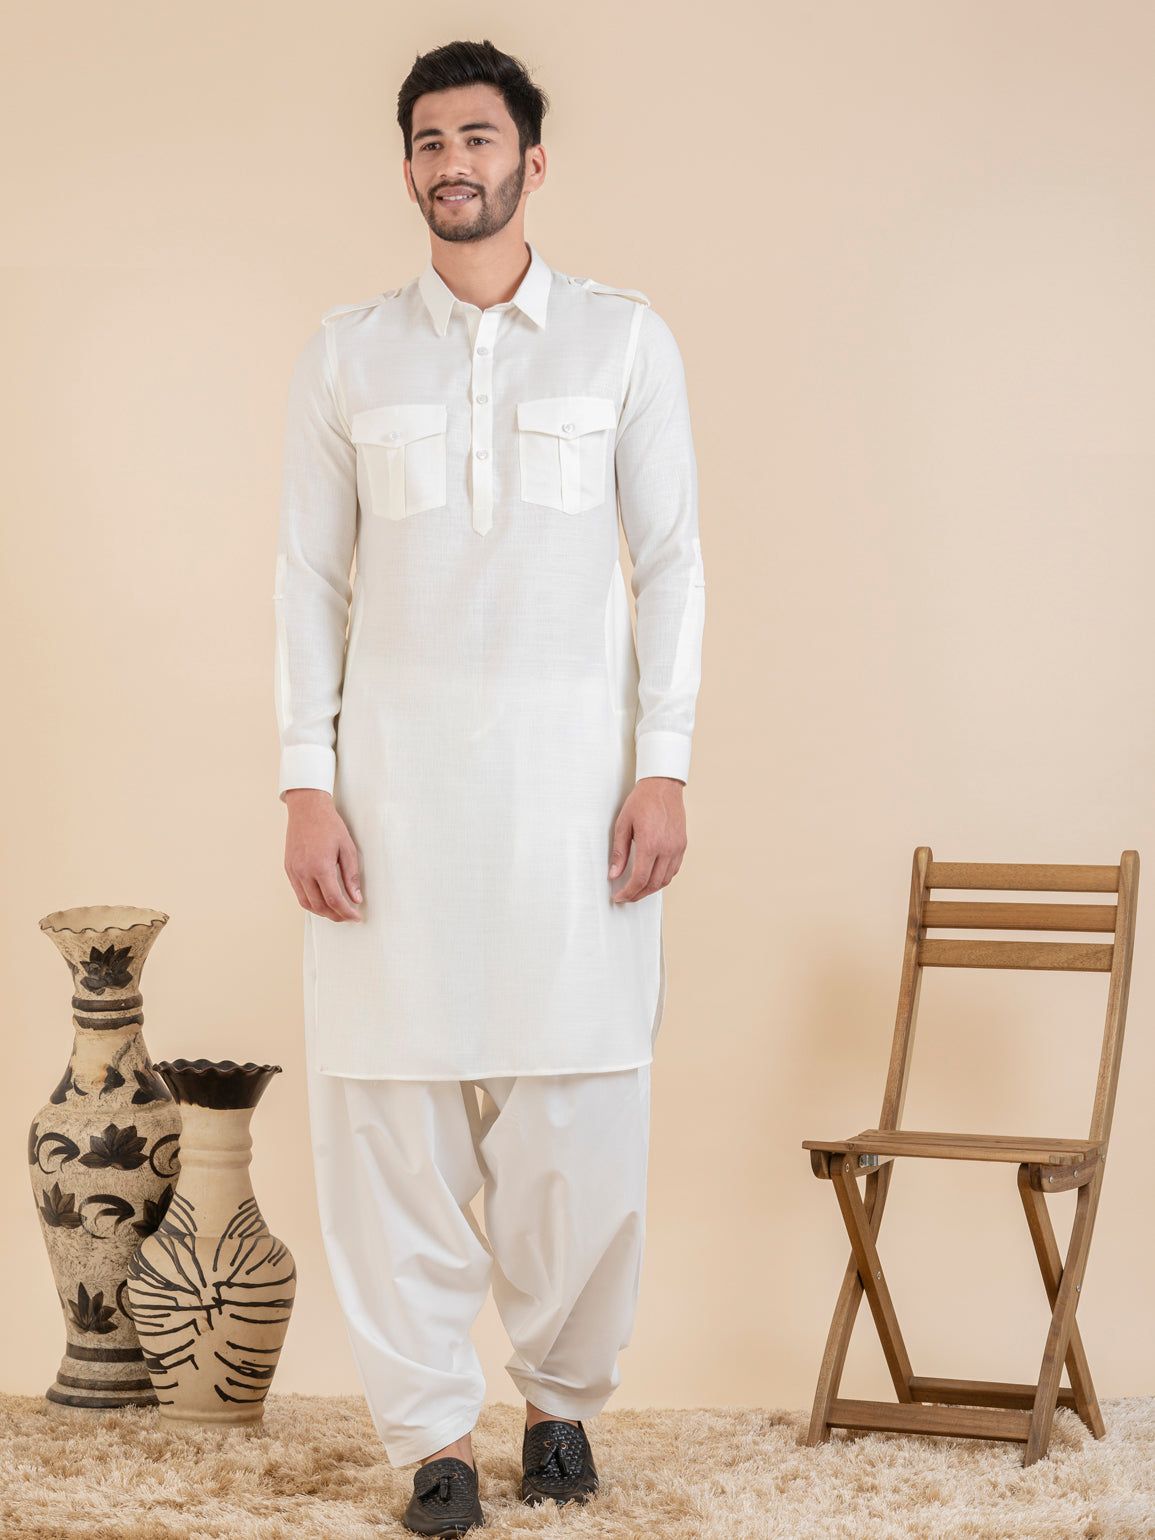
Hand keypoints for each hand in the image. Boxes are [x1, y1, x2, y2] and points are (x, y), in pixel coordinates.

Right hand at [283, 789, 363, 921]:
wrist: (307, 808)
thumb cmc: (330, 825)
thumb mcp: (348, 848)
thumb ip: (352, 876)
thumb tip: (356, 898)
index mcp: (320, 867)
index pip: (334, 900)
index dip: (346, 913)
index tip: (356, 917)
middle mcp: (303, 872)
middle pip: (319, 906)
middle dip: (335, 916)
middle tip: (348, 916)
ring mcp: (293, 871)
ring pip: (306, 903)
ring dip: (322, 912)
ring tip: (336, 911)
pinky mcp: (288, 869)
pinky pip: (298, 893)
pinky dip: (311, 901)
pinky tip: (322, 899)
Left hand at [609, 777, 686, 903]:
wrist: (663, 785)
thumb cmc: (642, 801)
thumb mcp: (623, 824)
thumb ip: (619, 852)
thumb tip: (614, 874)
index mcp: (650, 844)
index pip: (639, 879)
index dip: (628, 892)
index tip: (619, 896)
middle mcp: (667, 849)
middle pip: (653, 884)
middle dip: (638, 894)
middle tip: (626, 896)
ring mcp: (677, 848)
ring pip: (665, 880)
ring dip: (651, 889)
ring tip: (637, 889)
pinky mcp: (682, 845)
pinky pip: (674, 870)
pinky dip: (662, 878)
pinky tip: (652, 877)